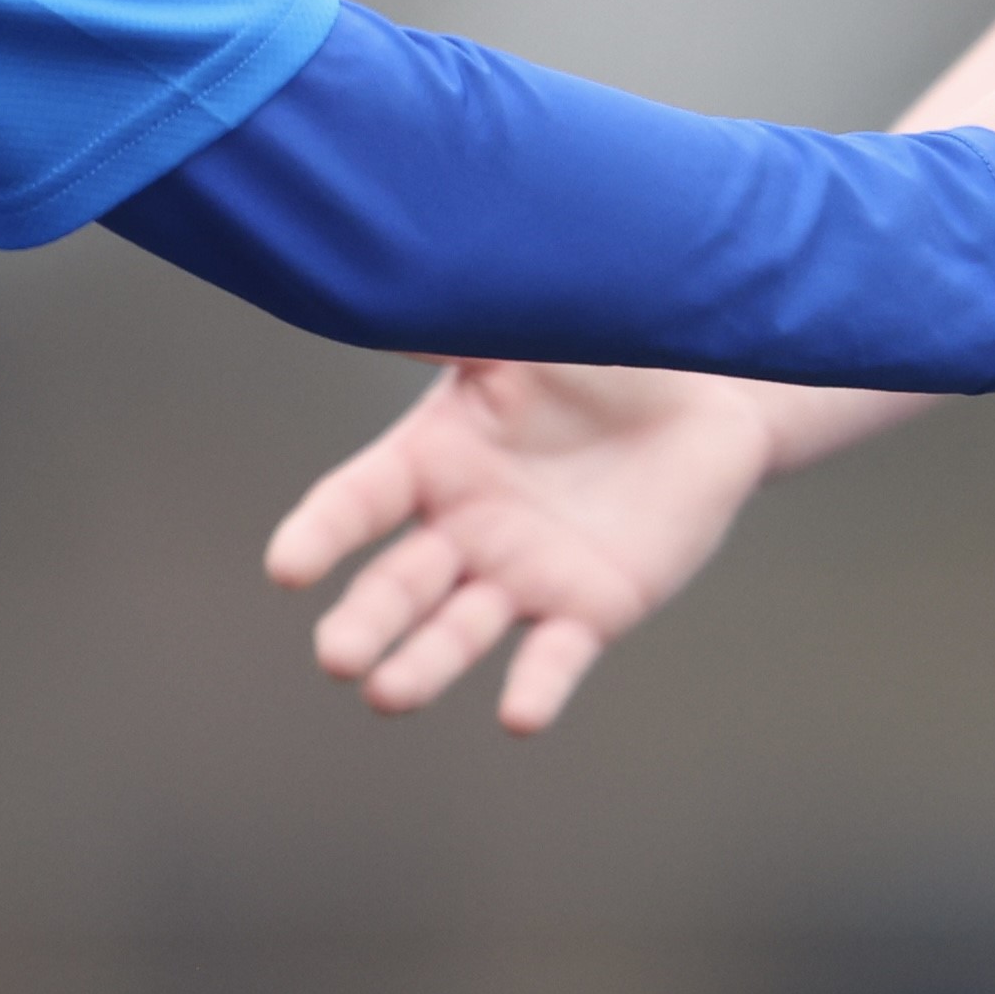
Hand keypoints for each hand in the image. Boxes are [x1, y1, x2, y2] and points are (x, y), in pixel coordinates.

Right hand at [266, 357, 779, 729]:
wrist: (707, 394)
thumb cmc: (600, 352)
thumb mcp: (520, 336)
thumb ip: (447, 327)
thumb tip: (366, 277)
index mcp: (432, 460)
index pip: (358, 502)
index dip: (321, 535)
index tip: (286, 568)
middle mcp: (462, 531)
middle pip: (397, 586)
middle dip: (366, 623)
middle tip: (337, 657)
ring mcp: (522, 577)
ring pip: (457, 633)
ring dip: (422, 667)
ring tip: (386, 694)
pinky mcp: (587, 612)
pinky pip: (554, 658)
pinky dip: (535, 688)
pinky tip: (519, 716)